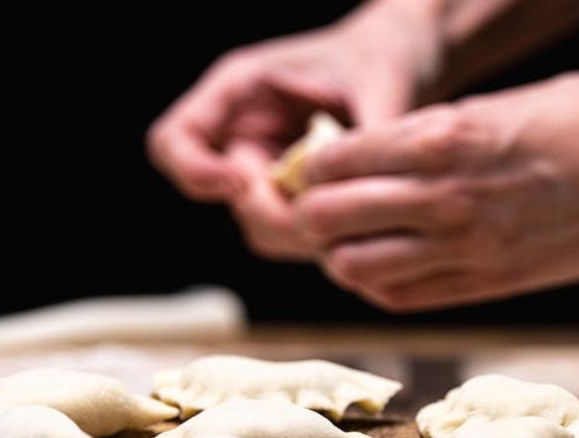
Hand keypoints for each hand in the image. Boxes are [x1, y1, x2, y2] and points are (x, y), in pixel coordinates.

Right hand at [147, 5, 437, 259]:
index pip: (174, 140)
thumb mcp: (377, 80)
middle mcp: (243, 136)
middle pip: (225, 199)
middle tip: (321, 219)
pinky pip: (296, 236)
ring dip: (303, 234)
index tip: (241, 182)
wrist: (404, 66)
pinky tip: (363, 226)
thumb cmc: (383, 57)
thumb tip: (369, 188)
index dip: (196, 171)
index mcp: (238, 90)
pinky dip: (325, 240)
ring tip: (355, 216)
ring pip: (261, 228)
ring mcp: (268, 174)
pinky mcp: (298, 202)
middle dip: (270, 215)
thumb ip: (368, 130)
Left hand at [296, 72, 578, 310]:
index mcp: (444, 136)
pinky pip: (405, 297)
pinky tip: (385, 269)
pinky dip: (379, 286)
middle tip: (318, 212)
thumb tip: (376, 159)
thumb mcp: (494, 104)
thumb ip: (430, 136)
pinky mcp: (491, 283)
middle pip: (330, 220)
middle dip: (312, 215)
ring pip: (356, 268)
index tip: (312, 172)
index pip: (335, 161)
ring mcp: (468, 246)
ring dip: (341, 256)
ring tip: (351, 243)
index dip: (311, 169)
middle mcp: (447, 195)